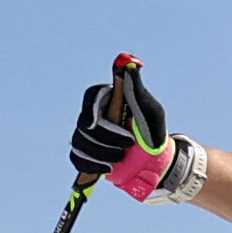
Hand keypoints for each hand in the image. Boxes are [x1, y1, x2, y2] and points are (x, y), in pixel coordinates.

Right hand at [71, 60, 203, 200]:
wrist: (154, 161)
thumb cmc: (153, 132)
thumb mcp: (150, 110)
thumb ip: (137, 89)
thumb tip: (131, 63)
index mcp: (107, 99)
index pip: (91, 96)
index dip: (92, 109)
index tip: (98, 122)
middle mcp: (93, 115)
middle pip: (84, 124)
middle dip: (107, 137)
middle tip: (129, 143)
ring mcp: (87, 135)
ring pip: (80, 143)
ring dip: (103, 153)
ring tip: (122, 156)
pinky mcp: (85, 155)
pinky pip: (77, 159)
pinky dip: (91, 165)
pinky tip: (108, 168)